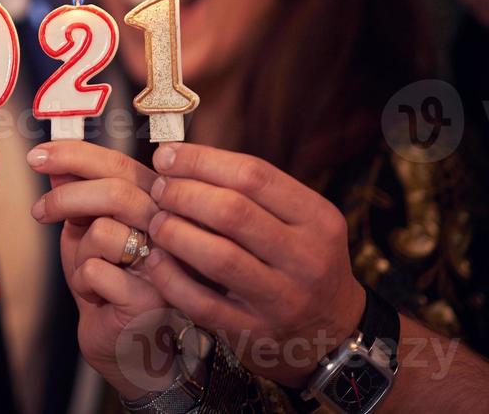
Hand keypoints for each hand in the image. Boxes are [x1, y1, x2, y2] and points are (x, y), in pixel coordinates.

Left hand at [27, 140, 178, 399]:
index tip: (37, 156)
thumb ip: (76, 197)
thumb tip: (55, 163)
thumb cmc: (109, 284)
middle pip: (116, 192)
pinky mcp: (152, 298)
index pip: (119, 163)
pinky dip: (83, 282)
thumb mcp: (86, 232)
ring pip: (104, 232)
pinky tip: (98, 297)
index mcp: (156, 202)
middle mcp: (170, 228)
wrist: (125, 344)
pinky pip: (97, 271)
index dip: (75, 155)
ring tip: (87, 272)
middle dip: (66, 198)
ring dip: (78, 252)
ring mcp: (167, 264)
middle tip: (40, 212)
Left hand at [143, 143, 364, 387]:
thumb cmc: (300, 259)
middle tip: (158, 189)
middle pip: (233, 212)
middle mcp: (306, 258)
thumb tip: (180, 158)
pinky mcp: (255, 332)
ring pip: (218, 257)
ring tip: (156, 222)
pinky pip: (202, 303)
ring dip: (175, 232)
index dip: (201, 161)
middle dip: (183, 193)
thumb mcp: (299, 220)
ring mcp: (282, 299)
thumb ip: (251, 192)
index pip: (254, 175)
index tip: (166, 156)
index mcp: (317, 218)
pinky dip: (171, 278)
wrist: (331, 331)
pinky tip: (157, 260)